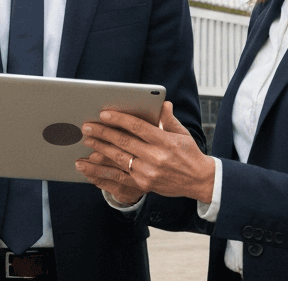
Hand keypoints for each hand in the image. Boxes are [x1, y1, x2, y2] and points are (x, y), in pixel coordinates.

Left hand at [74, 101, 214, 203]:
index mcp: (165, 141)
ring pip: (118, 159)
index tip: (103, 114)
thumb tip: (163, 103)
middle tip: (87, 126)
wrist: (200, 181)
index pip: (137, 127)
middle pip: (123, 142)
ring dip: (100, 150)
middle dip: (103, 133)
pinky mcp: (144, 184)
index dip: (119, 119)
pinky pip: (119, 176)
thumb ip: (168, 119)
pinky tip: (92, 164)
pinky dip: (104, 170)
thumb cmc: (189, 154)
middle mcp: (156, 157)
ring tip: (87, 142)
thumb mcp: (182, 134)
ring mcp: (149, 172)